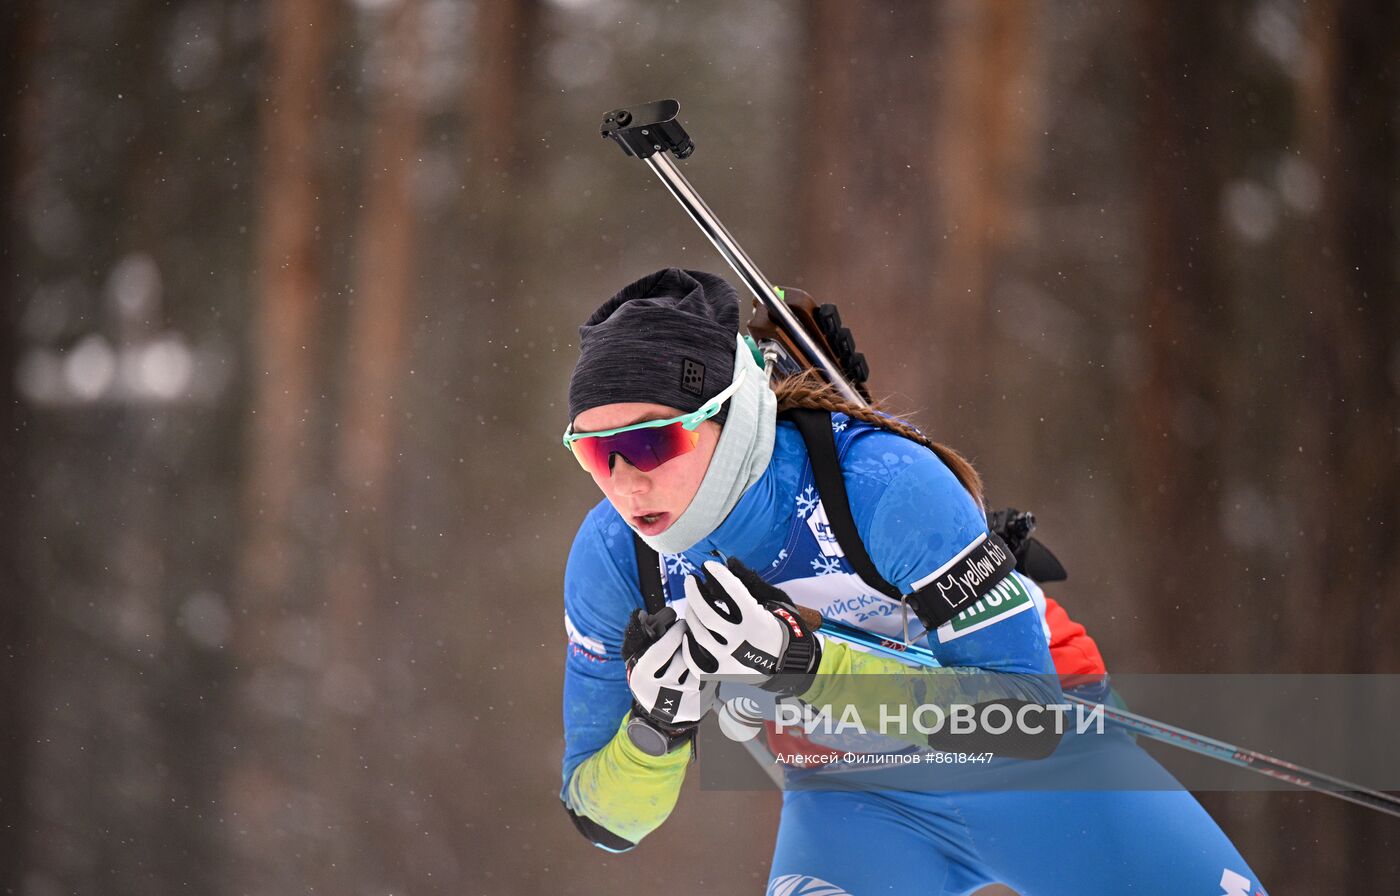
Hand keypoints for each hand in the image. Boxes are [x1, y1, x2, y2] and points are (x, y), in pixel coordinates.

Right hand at [623, 607, 714, 751]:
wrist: (659, 708)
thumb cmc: (651, 673)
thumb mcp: (640, 657)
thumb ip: (642, 636)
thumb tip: (642, 614)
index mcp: (641, 679)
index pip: (660, 652)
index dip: (673, 634)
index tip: (683, 623)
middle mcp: (657, 695)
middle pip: (682, 659)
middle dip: (689, 644)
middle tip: (692, 634)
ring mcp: (677, 704)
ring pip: (697, 670)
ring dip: (700, 658)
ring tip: (696, 653)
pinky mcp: (694, 709)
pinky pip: (708, 682)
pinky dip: (708, 671)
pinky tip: (704, 667)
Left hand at [680, 558, 821, 696]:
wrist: (791, 663)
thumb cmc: (780, 627)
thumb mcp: (774, 602)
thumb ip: (751, 583)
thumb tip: (730, 562)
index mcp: (757, 621)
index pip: (732, 592)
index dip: (718, 575)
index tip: (708, 566)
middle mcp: (741, 641)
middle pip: (707, 614)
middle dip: (694, 593)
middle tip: (690, 580)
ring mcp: (730, 660)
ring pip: (699, 634)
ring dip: (691, 614)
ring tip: (691, 604)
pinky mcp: (722, 673)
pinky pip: (695, 661)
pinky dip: (688, 646)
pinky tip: (688, 633)